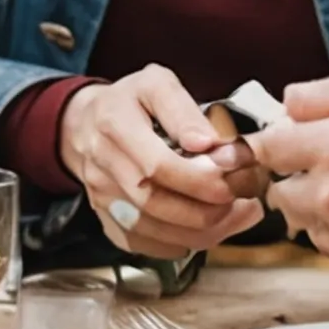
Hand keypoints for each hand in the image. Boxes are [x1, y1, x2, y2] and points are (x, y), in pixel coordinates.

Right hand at [58, 67, 269, 258]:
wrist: (85, 124)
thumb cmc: (129, 101)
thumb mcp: (156, 83)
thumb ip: (183, 110)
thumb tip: (209, 144)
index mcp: (114, 124)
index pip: (156, 165)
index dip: (199, 179)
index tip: (232, 178)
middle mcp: (102, 165)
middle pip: (153, 202)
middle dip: (204, 210)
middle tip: (243, 204)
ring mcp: (101, 196)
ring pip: (149, 230)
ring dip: (199, 232)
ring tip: (237, 217)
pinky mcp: (105, 219)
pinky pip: (141, 244)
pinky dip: (177, 244)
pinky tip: (206, 231)